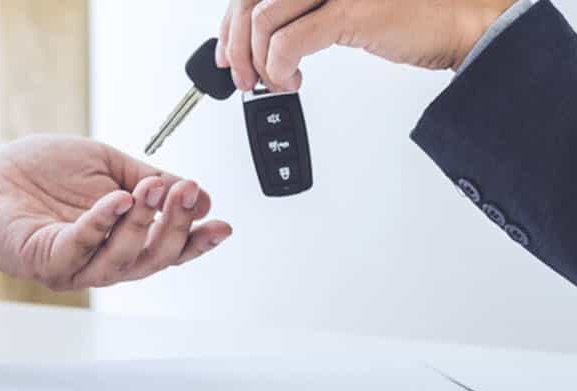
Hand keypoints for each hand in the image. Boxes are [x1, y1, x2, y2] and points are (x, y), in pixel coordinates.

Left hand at [0, 135, 231, 289]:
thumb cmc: (38, 174)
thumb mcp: (106, 165)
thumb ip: (148, 178)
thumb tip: (194, 193)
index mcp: (121, 239)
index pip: (168, 249)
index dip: (198, 241)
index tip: (221, 223)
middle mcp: (102, 259)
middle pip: (153, 259)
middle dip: (177, 227)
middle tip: (187, 194)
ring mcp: (75, 265)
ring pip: (122, 260)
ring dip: (143, 225)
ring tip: (155, 191)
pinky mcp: (45, 260)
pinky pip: (79, 247)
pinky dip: (102, 224)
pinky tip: (116, 199)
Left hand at [215, 0, 515, 91]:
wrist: (463, 21)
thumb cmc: (411, 14)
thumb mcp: (343, 5)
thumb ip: (303, 12)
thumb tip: (259, 40)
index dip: (231, 22)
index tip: (228, 51)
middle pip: (250, 0)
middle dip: (237, 45)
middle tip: (242, 75)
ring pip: (264, 21)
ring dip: (260, 63)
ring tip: (277, 82)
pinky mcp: (353, 11)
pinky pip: (289, 43)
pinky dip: (279, 68)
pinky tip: (291, 80)